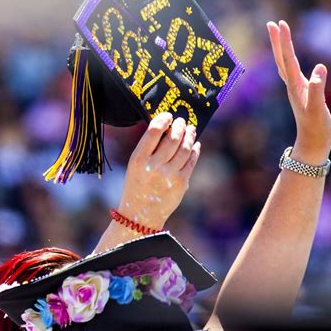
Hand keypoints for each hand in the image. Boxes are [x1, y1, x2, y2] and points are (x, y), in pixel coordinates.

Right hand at [117, 112, 200, 229]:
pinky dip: (195, 150)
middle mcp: (154, 166)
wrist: (141, 214)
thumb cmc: (138, 184)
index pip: (153, 131)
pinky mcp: (181, 183)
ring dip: (189, 136)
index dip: (163, 119)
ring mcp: (169, 175)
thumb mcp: (136, 164)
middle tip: (182, 121)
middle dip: (180, 126)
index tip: (168, 116)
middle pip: (173, 138)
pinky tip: (195, 145)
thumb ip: (149, 148)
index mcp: (139, 159)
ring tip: (190, 130)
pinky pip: (191, 161)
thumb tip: (169, 127)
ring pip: (185, 148)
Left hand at [267, 20, 330, 163]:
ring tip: (279, 35)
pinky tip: (290, 60)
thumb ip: (317, 89)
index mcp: (295, 86)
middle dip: (278, 41)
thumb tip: (319, 68)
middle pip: (282, 59)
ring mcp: (295, 90)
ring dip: (282, 49)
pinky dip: (289, 61)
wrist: (312, 145)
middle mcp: (292, 86)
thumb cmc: (316, 129)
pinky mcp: (301, 94)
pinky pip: (292, 72)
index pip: (288, 59)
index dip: (284, 41)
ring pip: (285, 64)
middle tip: (273, 23)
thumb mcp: (318, 109)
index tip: (280, 24)